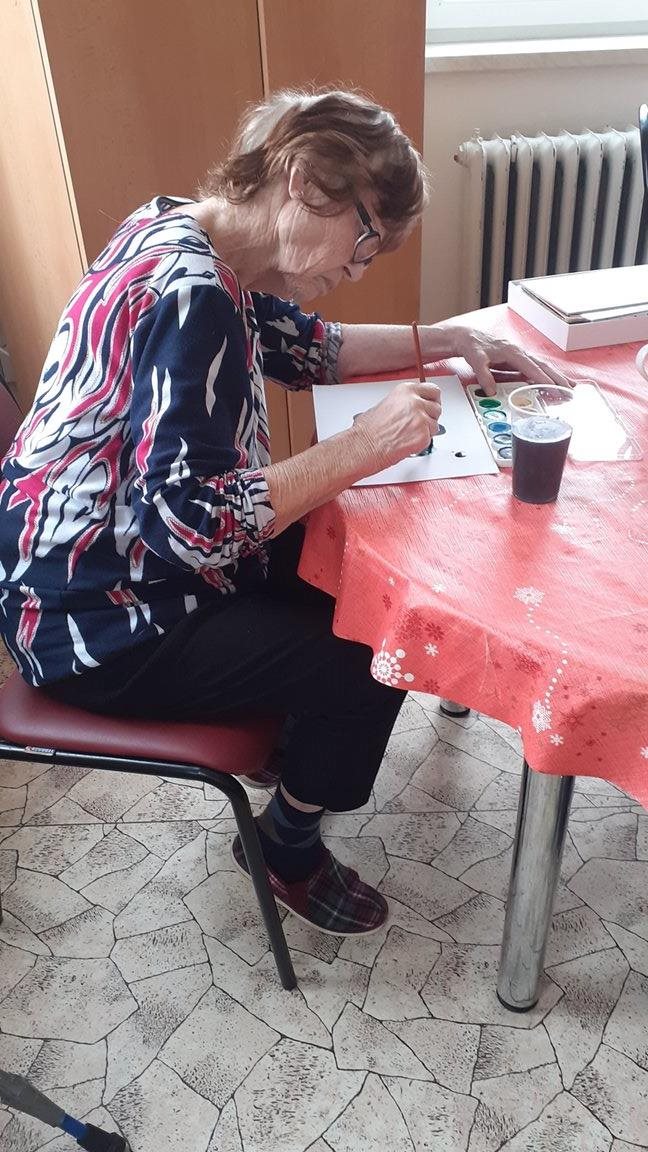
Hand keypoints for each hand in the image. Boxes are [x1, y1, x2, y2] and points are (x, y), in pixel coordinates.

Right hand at [352, 380, 441, 468]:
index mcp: (406, 391)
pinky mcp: (423, 435)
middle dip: (430, 417)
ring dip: (425, 431)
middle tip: (418, 424)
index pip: (433, 390)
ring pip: (435, 425)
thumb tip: (413, 406)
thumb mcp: (386, 403)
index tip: (430, 404)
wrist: (364, 446)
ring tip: (408, 434)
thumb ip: (404, 402)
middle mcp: (415, 402)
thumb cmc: (369, 430)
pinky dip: (421, 443)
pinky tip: (407, 442)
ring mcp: (420, 418)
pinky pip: (430, 438)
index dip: (432, 400)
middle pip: (437, 408)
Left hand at [446, 325, 573, 396]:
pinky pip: (536, 367)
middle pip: (543, 366)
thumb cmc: (473, 345)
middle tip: (570, 391)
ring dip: (556, 376)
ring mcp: (520, 355)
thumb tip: (491, 391)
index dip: (544, 379)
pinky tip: (554, 382)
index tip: (554, 388)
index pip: (532, 368)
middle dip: (558, 378)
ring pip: (542, 366)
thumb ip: (484, 375)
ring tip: (570, 387)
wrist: (467, 336)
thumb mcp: (475, 359)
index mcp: (512, 352)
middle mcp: (519, 352)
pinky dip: (547, 374)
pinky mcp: (518, 359)